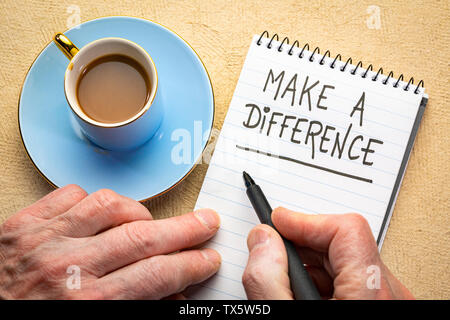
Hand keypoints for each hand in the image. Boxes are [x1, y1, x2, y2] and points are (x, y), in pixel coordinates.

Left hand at [0, 185, 220, 298]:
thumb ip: (139, 308)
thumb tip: (175, 293)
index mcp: (89, 305)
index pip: (157, 275)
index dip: (190, 265)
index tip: (207, 258)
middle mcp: (67, 269)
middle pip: (143, 237)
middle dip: (184, 229)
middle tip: (206, 222)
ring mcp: (43, 241)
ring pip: (108, 206)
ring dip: (139, 212)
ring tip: (150, 221)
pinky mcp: (22, 225)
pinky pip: (69, 195)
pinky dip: (92, 200)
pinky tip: (100, 213)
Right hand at [242, 207, 413, 298]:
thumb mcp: (283, 316)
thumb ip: (267, 280)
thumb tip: (262, 238)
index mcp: (371, 296)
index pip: (347, 229)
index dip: (307, 220)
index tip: (278, 222)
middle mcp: (388, 295)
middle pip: (344, 241)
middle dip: (301, 242)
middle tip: (271, 251)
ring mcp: (386, 299)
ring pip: (345, 258)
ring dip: (308, 261)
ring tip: (282, 277)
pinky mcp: (378, 303)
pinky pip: (350, 276)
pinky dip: (320, 277)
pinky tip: (300, 291)